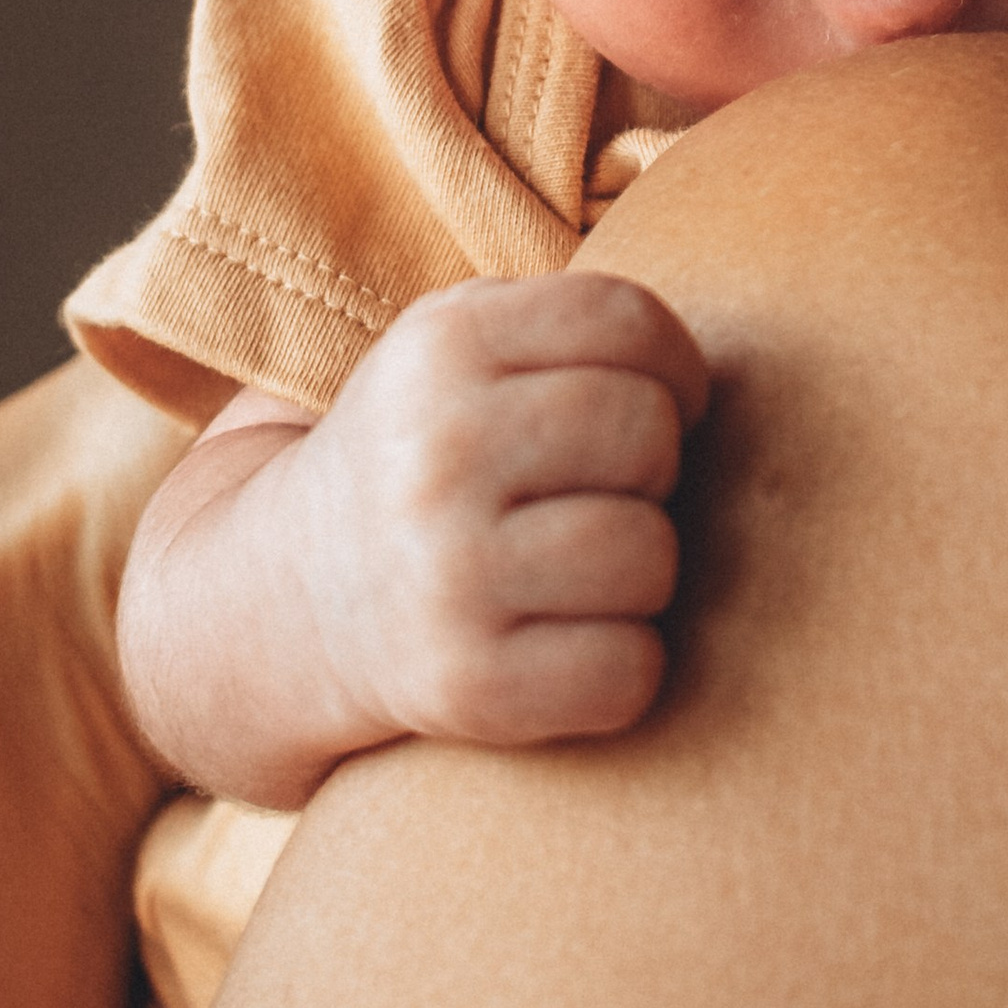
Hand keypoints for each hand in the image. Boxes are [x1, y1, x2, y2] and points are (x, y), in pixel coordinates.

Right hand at [118, 273, 710, 808]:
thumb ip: (569, 320)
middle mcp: (436, 449)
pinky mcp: (465, 687)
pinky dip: (620, 669)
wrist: (281, 604)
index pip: (634, 324)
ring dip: (637, 575)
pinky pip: (630, 672)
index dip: (675, 368)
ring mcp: (447, 573)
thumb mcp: (456, 347)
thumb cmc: (419, 459)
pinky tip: (563, 647)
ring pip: (651, 557)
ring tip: (571, 571)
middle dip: (647, 469)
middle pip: (648, 435)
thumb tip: (726, 338)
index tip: (654, 402)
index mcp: (442, 343)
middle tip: (595, 493)